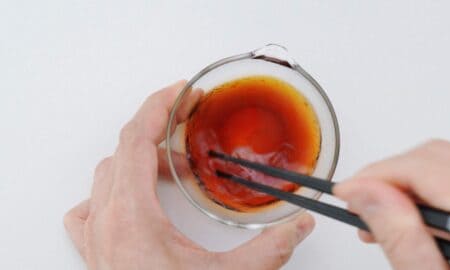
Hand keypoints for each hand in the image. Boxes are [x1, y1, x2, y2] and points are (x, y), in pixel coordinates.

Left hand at [63, 80, 314, 269]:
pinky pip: (92, 203)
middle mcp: (106, 219)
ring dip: (142, 159)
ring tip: (176, 167)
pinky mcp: (95, 249)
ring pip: (109, 172)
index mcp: (133, 216)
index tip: (184, 91)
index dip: (161, 105)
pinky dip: (115, 187)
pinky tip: (136, 196)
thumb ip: (270, 249)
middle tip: (191, 126)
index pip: (137, 137)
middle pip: (125, 148)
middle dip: (162, 129)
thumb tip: (300, 226)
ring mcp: (96, 234)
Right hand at [334, 140, 449, 269]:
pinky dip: (427, 194)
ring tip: (380, 220)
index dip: (378, 175)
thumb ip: (402, 239)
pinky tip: (411, 222)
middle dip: (389, 177)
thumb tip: (365, 194)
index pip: (427, 169)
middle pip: (437, 158)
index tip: (347, 194)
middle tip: (360, 206)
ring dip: (406, 185)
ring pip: (447, 165)